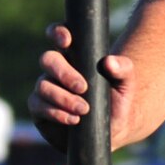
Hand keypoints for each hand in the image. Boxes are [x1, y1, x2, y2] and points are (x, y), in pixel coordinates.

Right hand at [28, 23, 132, 152]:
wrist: (112, 132)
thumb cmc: (118, 101)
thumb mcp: (126, 84)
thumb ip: (123, 69)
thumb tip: (109, 62)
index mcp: (75, 56)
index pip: (59, 35)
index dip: (58, 32)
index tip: (67, 41)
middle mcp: (57, 70)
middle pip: (48, 59)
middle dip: (64, 72)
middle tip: (83, 87)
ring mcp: (46, 89)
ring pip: (43, 86)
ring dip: (63, 98)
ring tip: (84, 110)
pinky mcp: (39, 109)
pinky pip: (38, 106)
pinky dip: (56, 113)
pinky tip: (73, 120)